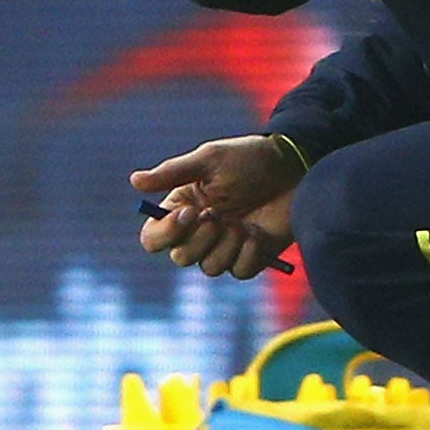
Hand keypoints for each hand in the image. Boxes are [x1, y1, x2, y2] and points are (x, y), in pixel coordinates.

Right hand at [132, 134, 304, 278]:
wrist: (294, 167)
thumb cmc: (250, 159)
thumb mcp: (210, 159)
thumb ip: (173, 172)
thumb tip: (134, 181)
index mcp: (183, 208)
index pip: (154, 237)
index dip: (164, 233)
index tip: (189, 213)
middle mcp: (200, 231)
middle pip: (180, 257)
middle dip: (199, 239)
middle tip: (218, 215)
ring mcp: (226, 246)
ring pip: (209, 268)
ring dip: (225, 246)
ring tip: (242, 223)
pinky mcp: (251, 257)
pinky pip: (238, 271)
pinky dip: (247, 253)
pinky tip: (256, 232)